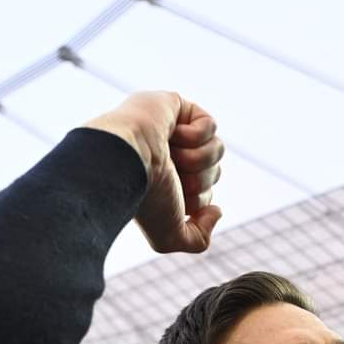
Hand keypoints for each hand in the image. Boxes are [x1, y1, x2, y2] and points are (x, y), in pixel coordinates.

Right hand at [83, 91, 223, 252]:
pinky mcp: (173, 105)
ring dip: (199, 160)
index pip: (204, 194)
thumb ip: (198, 239)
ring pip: (217, 149)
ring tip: (173, 158)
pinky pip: (210, 124)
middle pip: (214, 172)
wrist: (126, 162)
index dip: (198, 199)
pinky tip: (172, 136)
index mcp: (162, 184)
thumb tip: (216, 211)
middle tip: (174, 177)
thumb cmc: (143, 197)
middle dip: (200, 181)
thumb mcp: (169, 237)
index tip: (175, 197)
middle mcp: (165, 158)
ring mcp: (168, 130)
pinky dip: (197, 135)